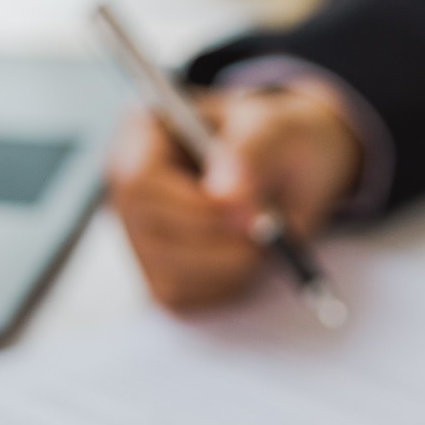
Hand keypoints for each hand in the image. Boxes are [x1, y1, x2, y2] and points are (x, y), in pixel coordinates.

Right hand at [105, 82, 362, 310]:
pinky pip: (185, 296)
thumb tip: (227, 196)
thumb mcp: (277, 128)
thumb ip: (252, 151)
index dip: (192, 204)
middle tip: (270, 227)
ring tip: (267, 235)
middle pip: (152, 233)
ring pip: (168, 274)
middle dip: (219, 239)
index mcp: (144, 137)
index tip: (247, 211)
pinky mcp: (160, 275)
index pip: (140, 181)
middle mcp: (131, 191)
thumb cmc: (278, 139)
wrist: (294, 167)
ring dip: (230, 264)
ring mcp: (140, 237)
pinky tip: (251, 254)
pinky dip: (228, 283)